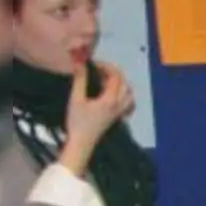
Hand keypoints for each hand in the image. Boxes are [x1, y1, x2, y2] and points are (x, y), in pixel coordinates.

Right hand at [59, 60, 133, 174]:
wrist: (82, 143)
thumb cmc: (77, 122)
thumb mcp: (76, 99)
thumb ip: (80, 79)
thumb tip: (80, 62)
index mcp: (110, 99)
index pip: (115, 76)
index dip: (105, 66)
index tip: (93, 64)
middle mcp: (119, 104)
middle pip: (124, 83)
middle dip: (113, 72)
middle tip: (98, 70)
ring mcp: (120, 112)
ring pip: (129, 93)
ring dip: (120, 83)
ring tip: (106, 80)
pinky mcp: (118, 117)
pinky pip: (129, 103)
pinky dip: (124, 95)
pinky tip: (113, 95)